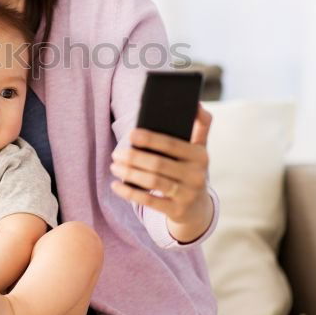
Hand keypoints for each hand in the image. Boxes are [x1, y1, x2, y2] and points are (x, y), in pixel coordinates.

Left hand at [109, 103, 212, 224]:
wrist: (198, 209)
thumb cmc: (190, 170)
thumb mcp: (199, 150)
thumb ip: (201, 126)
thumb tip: (196, 103)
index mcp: (200, 155)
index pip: (172, 144)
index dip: (150, 139)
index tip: (130, 134)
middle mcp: (197, 175)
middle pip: (158, 164)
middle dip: (133, 157)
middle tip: (116, 154)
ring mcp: (188, 195)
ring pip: (153, 182)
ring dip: (129, 173)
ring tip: (114, 167)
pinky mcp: (178, 211)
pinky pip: (149, 201)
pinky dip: (129, 193)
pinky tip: (116, 185)